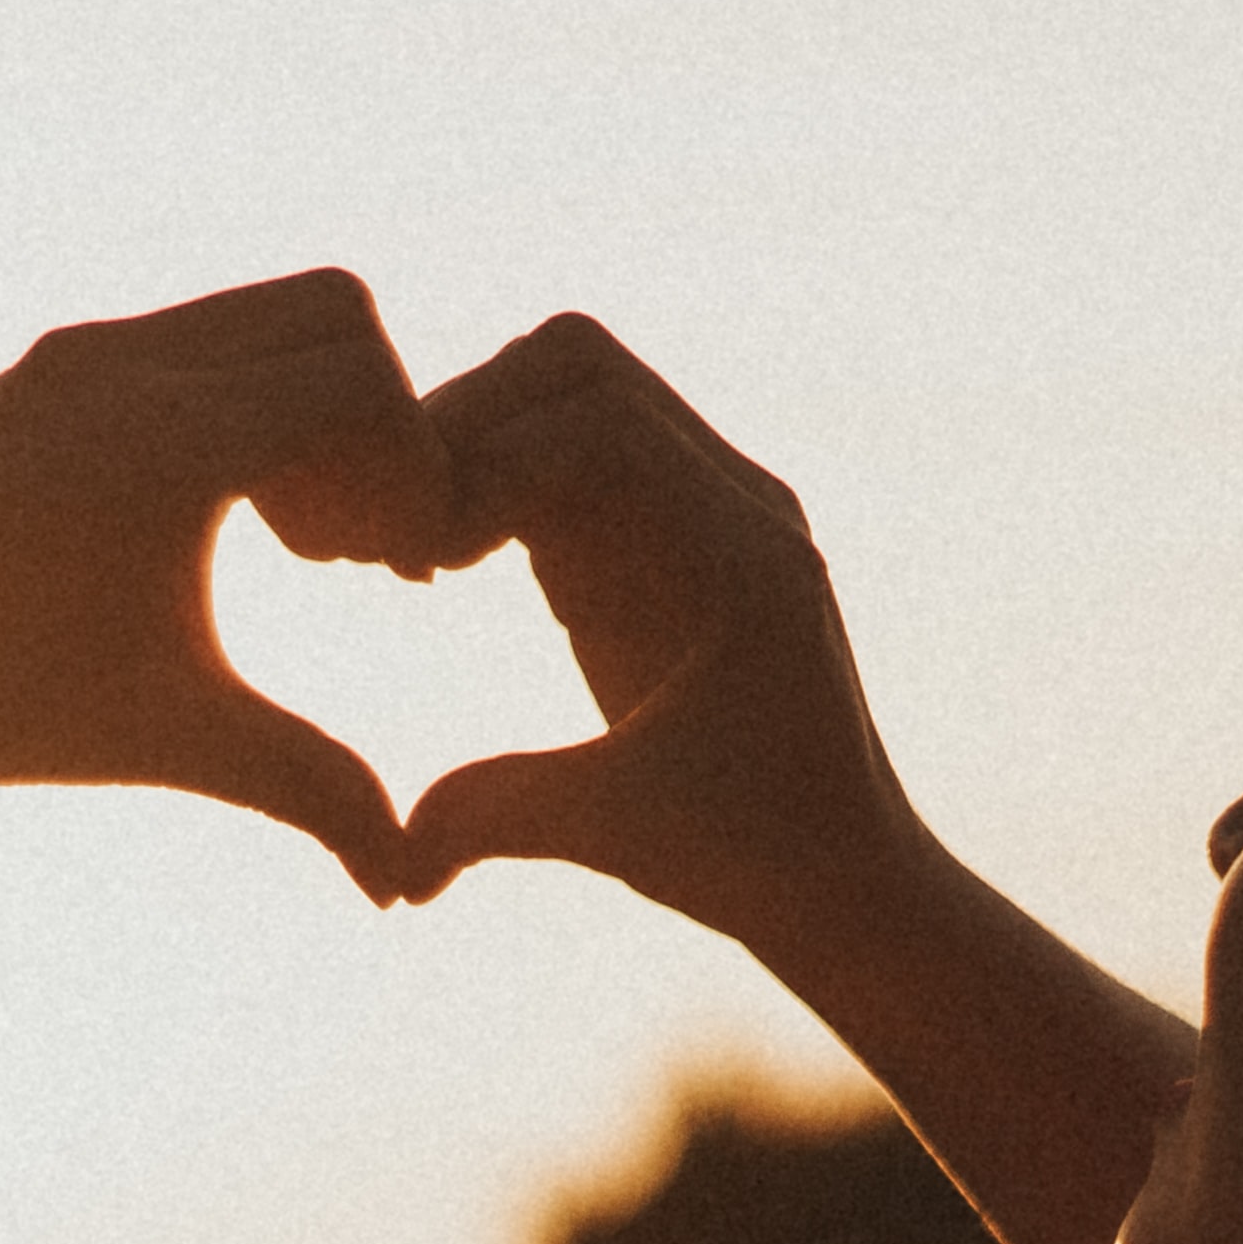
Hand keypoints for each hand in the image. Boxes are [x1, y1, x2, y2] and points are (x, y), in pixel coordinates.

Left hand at [0, 268, 451, 894]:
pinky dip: (241, 404)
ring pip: (264, 318)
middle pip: (335, 313)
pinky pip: (196, 341)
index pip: (365, 383)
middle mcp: (123, 365)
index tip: (402, 577)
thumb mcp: (166, 741)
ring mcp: (80, 352)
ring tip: (298, 546)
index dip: (417, 472)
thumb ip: (307, 788)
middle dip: (380, 424)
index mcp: (163, 441)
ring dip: (310, 412)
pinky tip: (222, 524)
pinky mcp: (49, 366)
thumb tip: (407, 889)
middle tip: (359, 550)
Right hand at [393, 315, 924, 937]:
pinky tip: (447, 567)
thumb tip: (393, 861)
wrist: (848, 877)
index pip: (596, 423)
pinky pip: (571, 450)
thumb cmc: (755, 863)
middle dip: (466, 427)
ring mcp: (707, 508)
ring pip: (571, 391)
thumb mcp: (620, 837)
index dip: (483, 466)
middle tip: (400, 540)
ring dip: (478, 445)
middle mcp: (738, 504)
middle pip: (579, 365)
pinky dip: (497, 480)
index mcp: (742, 555)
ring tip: (417, 554)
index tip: (418, 563)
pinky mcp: (670, 534)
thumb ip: (503, 819)